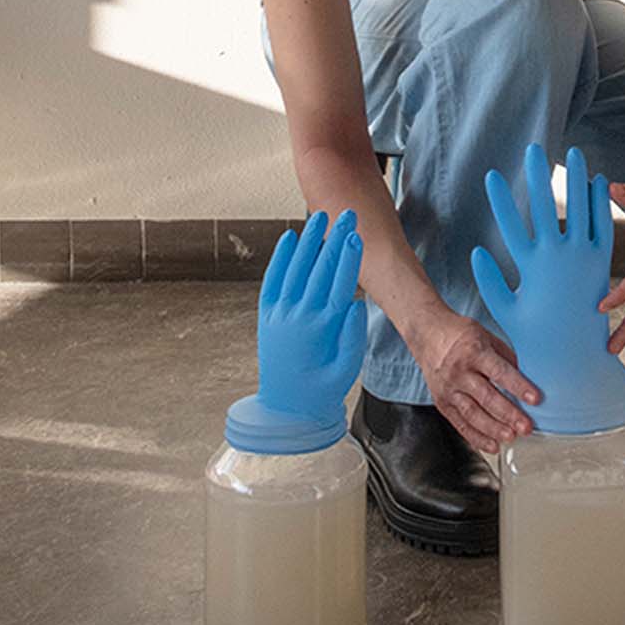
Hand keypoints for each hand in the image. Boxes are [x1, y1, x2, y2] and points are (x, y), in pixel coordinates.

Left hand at [255, 208, 367, 422]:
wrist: (285, 410)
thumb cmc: (322, 390)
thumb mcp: (347, 369)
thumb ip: (354, 337)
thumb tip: (357, 305)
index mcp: (322, 329)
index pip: (340, 285)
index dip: (349, 259)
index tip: (356, 237)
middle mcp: (299, 317)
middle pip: (319, 270)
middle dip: (334, 239)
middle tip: (347, 215)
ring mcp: (280, 315)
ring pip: (295, 269)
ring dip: (308, 241)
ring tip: (320, 217)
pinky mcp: (267, 316)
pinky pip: (272, 281)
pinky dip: (280, 258)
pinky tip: (289, 238)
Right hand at [415, 308, 542, 453]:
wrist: (427, 333)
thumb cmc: (459, 333)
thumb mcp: (486, 335)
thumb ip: (505, 357)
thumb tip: (524, 378)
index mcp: (474, 352)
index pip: (500, 372)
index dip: (519, 387)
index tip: (535, 399)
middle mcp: (460, 372)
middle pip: (487, 398)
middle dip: (509, 415)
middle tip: (525, 427)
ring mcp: (449, 389)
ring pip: (473, 414)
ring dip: (493, 429)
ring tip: (511, 437)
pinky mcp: (441, 402)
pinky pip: (459, 423)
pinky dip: (475, 437)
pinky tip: (491, 444)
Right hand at [470, 143, 624, 432]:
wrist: (575, 357)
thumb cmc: (535, 336)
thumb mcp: (505, 310)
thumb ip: (489, 281)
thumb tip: (477, 252)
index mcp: (531, 266)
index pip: (511, 224)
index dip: (499, 199)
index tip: (491, 175)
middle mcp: (558, 257)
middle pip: (548, 206)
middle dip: (539, 176)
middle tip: (534, 150)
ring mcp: (583, 257)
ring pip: (580, 208)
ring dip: (576, 179)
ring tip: (574, 153)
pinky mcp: (602, 262)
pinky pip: (602, 225)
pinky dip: (601, 203)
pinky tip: (599, 181)